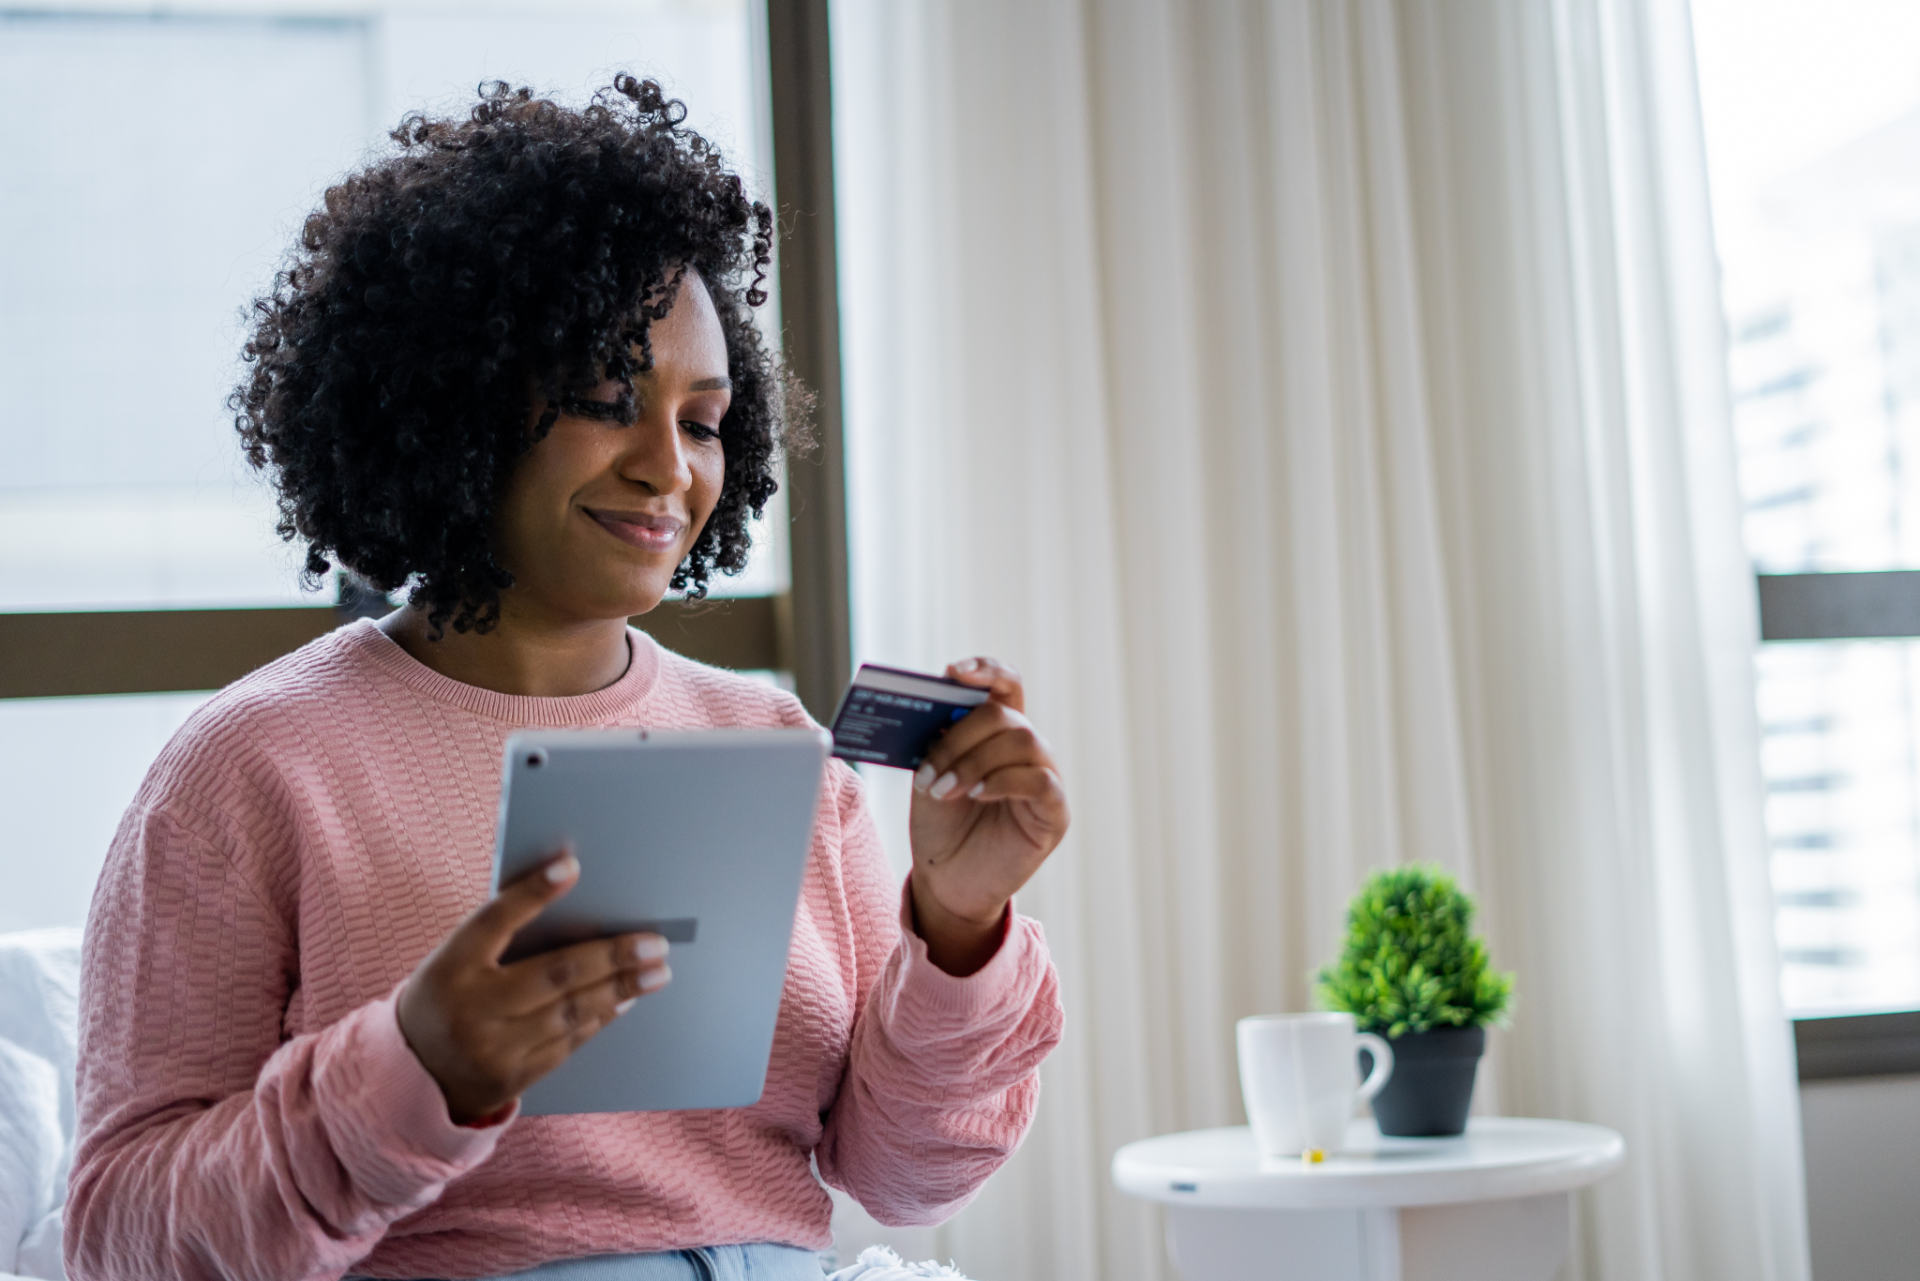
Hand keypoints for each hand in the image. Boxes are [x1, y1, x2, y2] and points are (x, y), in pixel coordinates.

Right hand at [396, 852, 670, 1123]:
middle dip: (612, 956)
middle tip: (654, 942)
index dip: (533, 892)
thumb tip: (571, 893)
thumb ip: (501, 932)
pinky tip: (625, 1000)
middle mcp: (470, 1008)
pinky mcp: (511, 1077)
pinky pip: (568, 1043)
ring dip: (620, 988)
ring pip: (570, 1012)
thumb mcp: (455, 959)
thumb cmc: (447, 996)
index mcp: (449, 966)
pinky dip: (601, 1017)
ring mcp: (491, 1048)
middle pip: (554, 974)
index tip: (573, 866)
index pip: (494, 919)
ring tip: (656, 972)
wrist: (411, 1073)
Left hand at [908, 657, 1068, 975]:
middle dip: (961, 736)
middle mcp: (1027, 748)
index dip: (986, 670)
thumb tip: (933, 711)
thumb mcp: (930, 774)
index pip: (1005, 684)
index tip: (952, 672)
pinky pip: (1039, 781)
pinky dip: (1003, 781)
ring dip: (974, 762)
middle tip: (929, 768)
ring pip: (1022, 741)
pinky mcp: (1055, 812)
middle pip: (1005, 714)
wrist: (947, 881)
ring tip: (942, 789)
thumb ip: (937, 741)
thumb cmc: (941, 825)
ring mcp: (1046, 777)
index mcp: (998, 731)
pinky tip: (976, 794)